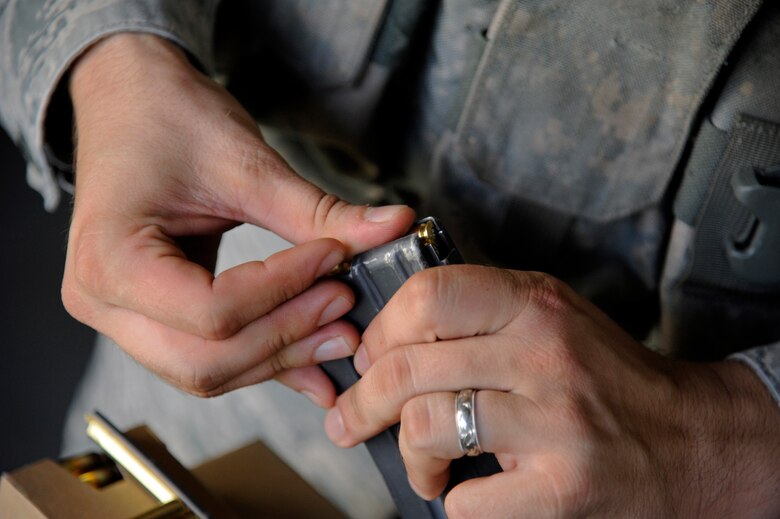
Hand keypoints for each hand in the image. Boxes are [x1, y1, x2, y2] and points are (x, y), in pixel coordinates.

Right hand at [61, 34, 413, 402]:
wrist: (131, 102)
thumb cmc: (166, 118)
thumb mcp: (244, 163)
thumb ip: (318, 212)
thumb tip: (392, 229)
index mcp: (109, 259)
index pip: (213, 311)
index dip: (285, 290)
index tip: (334, 257)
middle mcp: (102, 302)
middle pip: (208, 359)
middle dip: (287, 337)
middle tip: (345, 303)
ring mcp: (123, 318)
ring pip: (210, 371)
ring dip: (281, 356)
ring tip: (340, 330)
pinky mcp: (152, 318)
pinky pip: (211, 357)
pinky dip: (264, 360)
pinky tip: (313, 362)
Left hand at [324, 266, 779, 517]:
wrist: (690, 440)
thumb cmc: (607, 379)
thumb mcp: (551, 318)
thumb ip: (483, 314)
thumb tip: (392, 334)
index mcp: (533, 305)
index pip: (428, 295)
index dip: (382, 329)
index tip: (369, 356)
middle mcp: (542, 355)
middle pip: (409, 367)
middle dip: (363, 400)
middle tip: (353, 418)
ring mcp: (553, 422)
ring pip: (426, 426)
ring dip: (408, 455)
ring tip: (423, 464)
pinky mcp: (561, 487)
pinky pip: (464, 498)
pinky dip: (450, 499)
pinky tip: (466, 489)